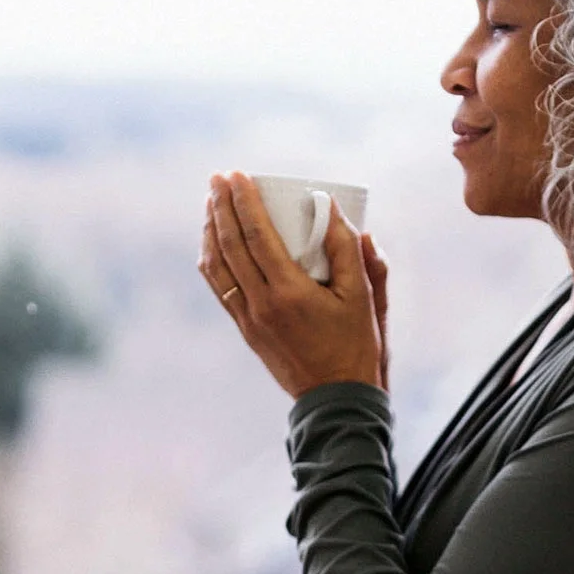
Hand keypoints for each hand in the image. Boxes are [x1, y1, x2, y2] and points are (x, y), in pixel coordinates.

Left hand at [199, 172, 388, 397]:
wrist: (336, 398)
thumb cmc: (356, 345)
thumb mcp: (363, 295)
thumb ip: (348, 249)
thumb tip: (332, 208)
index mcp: (289, 291)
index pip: (256, 235)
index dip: (243, 202)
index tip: (236, 175)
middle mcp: (261, 303)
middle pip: (229, 245)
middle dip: (220, 207)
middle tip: (217, 178)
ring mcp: (249, 318)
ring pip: (217, 267)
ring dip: (211, 232)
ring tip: (211, 204)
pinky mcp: (246, 330)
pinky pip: (220, 288)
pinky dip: (212, 261)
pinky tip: (212, 245)